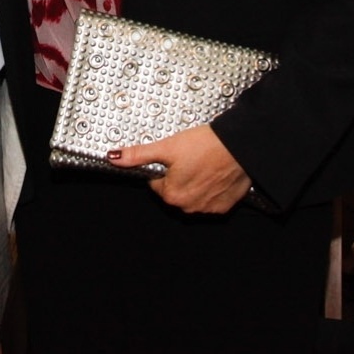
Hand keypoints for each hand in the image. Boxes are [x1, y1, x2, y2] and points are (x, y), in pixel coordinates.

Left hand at [106, 124, 250, 213]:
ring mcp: (207, 208)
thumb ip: (138, 155)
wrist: (239, 146)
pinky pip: (212, 199)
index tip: (176, 158)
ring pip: (193, 196)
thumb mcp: (167, 146)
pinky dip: (212, 189)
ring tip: (204, 164)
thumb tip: (114, 158)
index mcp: (171, 195)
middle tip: (191, 159)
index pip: (157, 183)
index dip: (164, 168)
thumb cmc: (205, 145)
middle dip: (180, 177)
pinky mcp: (225, 206)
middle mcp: (188, 207)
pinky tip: (216, 173)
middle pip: (174, 192)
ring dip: (196, 183)